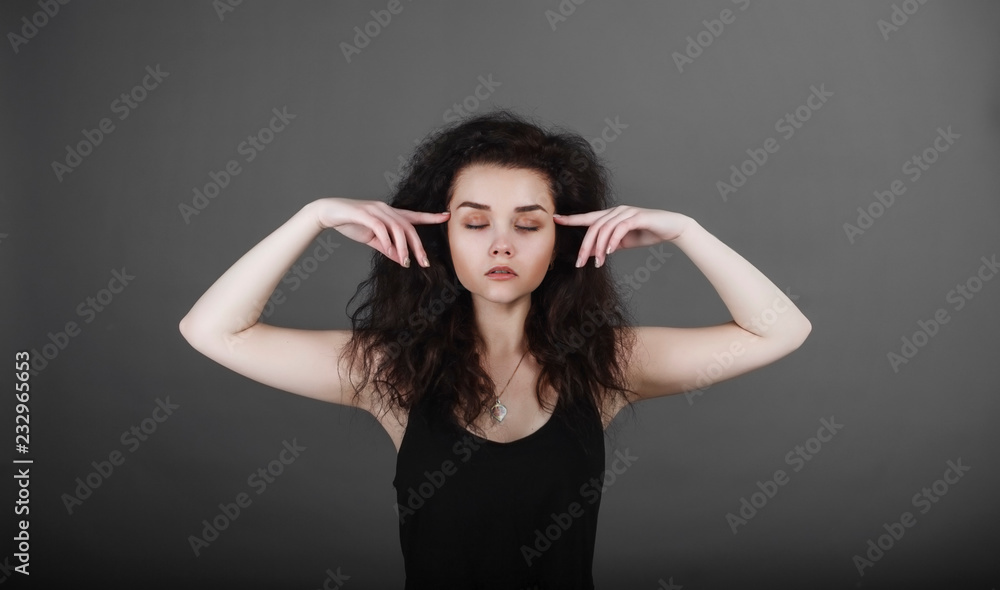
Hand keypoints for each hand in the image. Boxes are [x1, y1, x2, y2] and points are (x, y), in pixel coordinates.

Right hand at [309, 198, 450, 267]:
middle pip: (409, 227)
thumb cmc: (352, 223)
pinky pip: (380, 228)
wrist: (329, 213)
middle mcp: (386, 210)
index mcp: (390, 214)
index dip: (431, 216)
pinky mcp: (364, 214)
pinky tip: (390, 251)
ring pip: (397, 228)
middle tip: (424, 262)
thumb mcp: (373, 239)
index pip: (414, 216)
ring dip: (403, 247)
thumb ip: (388, 248)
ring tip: (406, 262)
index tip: (446, 216)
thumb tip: (403, 260)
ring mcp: (376, 210)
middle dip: (418, 245)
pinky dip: (387, 240)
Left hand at [552, 206, 692, 267]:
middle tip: (580, 263)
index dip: (571, 219)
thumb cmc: (648, 232)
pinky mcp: (637, 217)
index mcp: (611, 215)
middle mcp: (616, 211)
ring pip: (604, 229)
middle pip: (593, 227)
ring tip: (598, 262)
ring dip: (599, 248)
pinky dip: (612, 241)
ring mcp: (626, 212)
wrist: (672, 227)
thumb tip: (599, 252)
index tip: (555, 219)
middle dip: (585, 246)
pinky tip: (608, 252)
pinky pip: (620, 229)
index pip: (587, 217)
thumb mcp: (625, 241)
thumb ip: (611, 243)